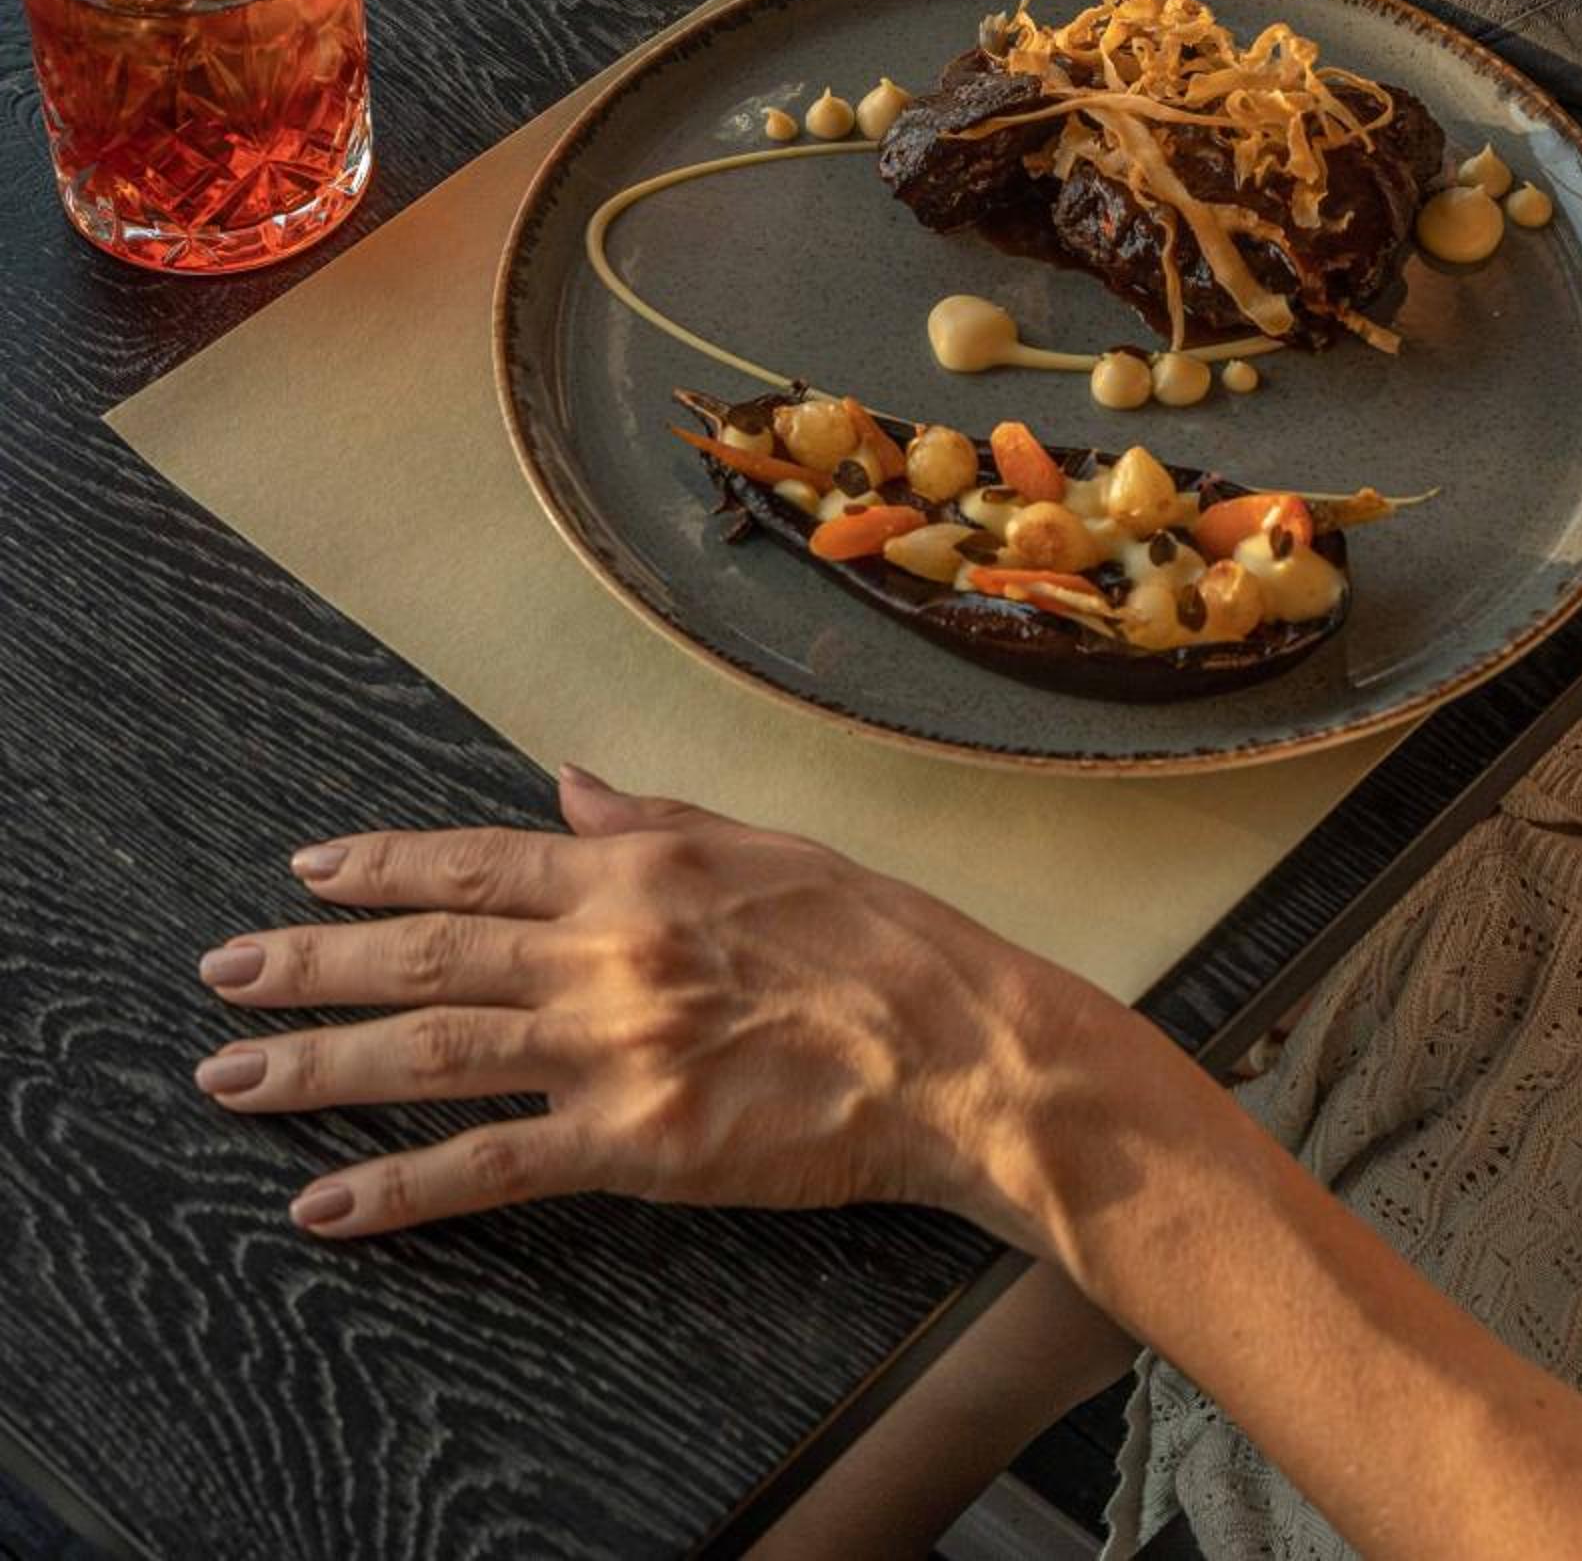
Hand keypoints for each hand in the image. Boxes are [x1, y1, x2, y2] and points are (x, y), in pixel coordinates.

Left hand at [193, 764, 1121, 1242]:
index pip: (478, 862)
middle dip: (311, 961)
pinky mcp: (633, 1140)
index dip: (383, 866)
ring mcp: (612, 1045)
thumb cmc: (881, 943)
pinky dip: (400, 1186)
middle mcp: (606, 947)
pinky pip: (492, 1164)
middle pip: (427, 952)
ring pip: (433, 1049)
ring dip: (318, 1062)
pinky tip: (326, 1200)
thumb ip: (652, 818)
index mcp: (639, 868)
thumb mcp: (765, 846)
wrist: (955, 1046)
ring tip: (229, 1077)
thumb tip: (568, 786)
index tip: (310, 869)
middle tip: (221, 971)